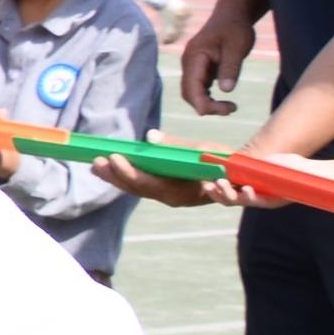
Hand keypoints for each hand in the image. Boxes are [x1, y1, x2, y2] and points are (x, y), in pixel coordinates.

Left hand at [92, 157, 246, 210]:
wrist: (237, 178)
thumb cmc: (223, 163)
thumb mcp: (204, 151)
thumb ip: (176, 145)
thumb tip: (149, 136)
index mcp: (179, 191)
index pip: (147, 183)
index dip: (128, 171)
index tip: (113, 157)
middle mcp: (170, 198)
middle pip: (136, 188)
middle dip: (115, 174)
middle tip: (96, 161)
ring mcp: (167, 197)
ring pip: (135, 189)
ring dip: (115, 177)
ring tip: (96, 165)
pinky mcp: (165, 192)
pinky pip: (140, 186)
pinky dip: (124, 177)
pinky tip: (110, 169)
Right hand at [180, 8, 254, 115]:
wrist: (231, 15)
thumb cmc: (235, 28)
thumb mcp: (237, 46)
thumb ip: (230, 67)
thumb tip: (226, 91)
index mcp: (194, 57)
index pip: (191, 86)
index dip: (202, 103)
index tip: (224, 110)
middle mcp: (189, 63)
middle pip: (189, 93)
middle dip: (206, 106)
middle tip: (231, 109)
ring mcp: (192, 67)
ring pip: (193, 92)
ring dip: (208, 103)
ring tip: (231, 107)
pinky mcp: (199, 69)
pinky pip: (199, 88)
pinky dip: (209, 98)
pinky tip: (224, 101)